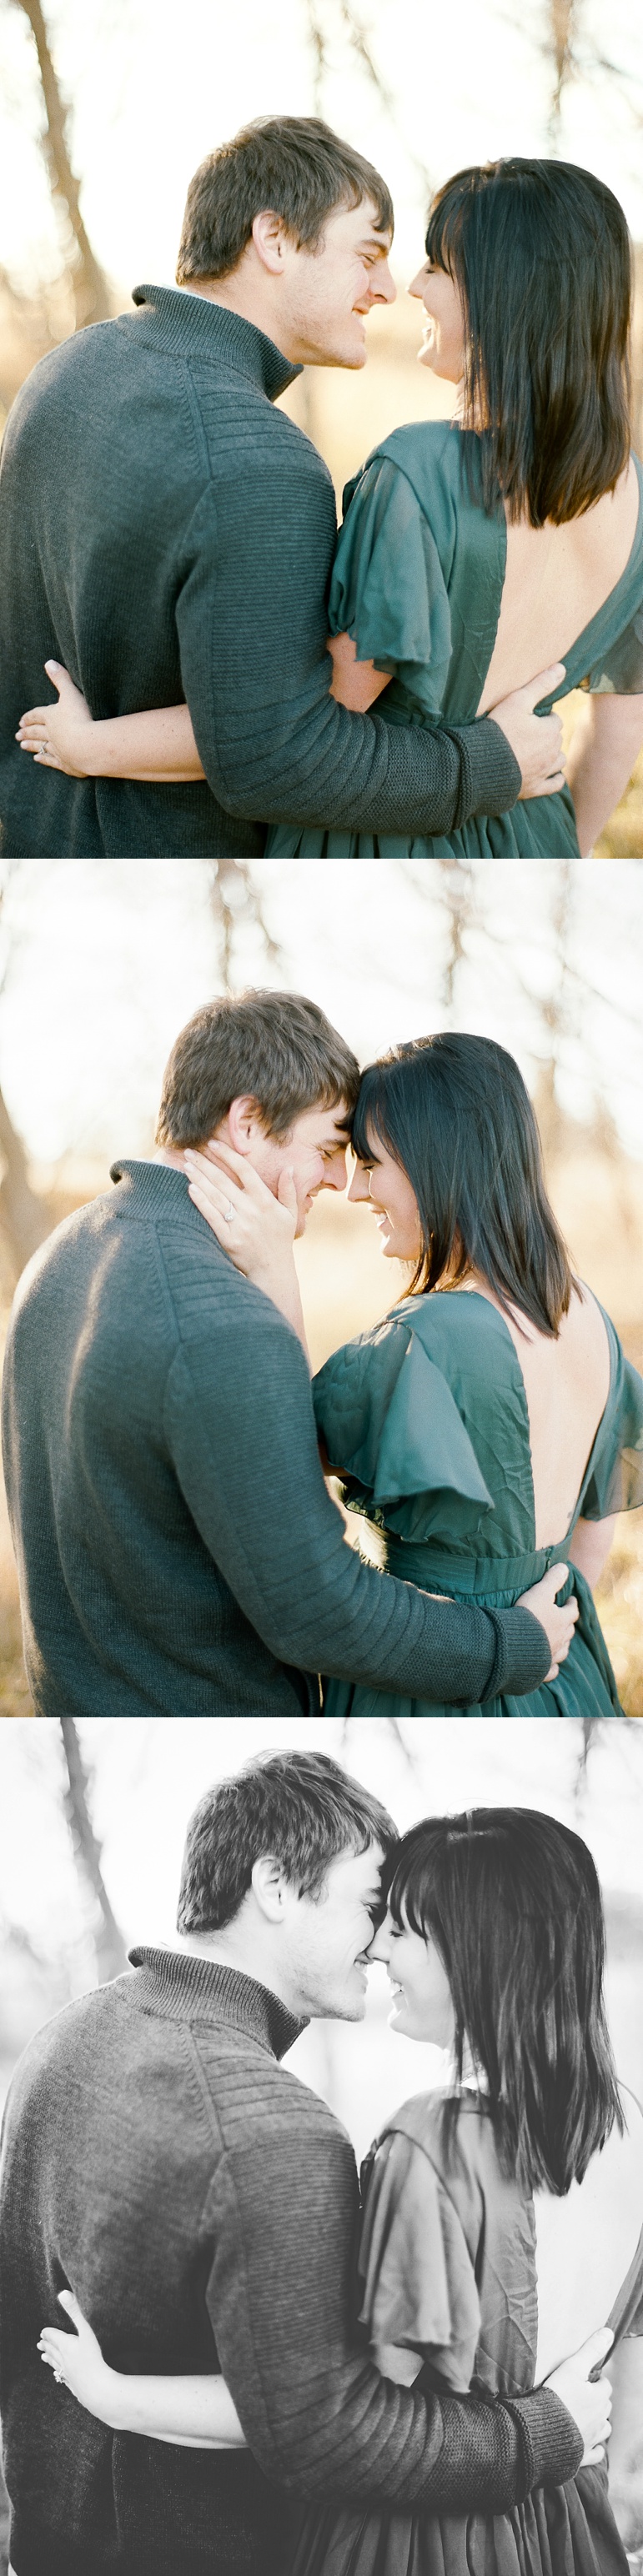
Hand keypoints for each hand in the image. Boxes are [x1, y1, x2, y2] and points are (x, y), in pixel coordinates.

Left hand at [16, 661, 93, 775]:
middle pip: (36, 732)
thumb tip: (49, 662)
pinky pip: (52, 761)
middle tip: (18, 735)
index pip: (38, 715)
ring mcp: (58, 750)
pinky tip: (38, 759)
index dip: (30, 717)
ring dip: (32, 745)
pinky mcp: (67, 764)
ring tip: (23, 746)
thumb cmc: (82, 718)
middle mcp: (52, 734)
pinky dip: (44, 759)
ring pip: (41, 746)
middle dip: (27, 732)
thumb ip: (61, 679)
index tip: (22, 720)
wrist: (89, 746)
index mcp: (52, 716)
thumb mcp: (71, 694)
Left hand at [38, 2289, 117, 2421]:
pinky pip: (61, 2377)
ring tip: (43, 2358)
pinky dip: (57, 2373)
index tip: (43, 2331)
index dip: (47, 2333)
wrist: (97, 2388)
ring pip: (55, 2364)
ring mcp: (67, 2373)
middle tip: (39, 2343)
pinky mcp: (72, 2384)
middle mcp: (63, 2359)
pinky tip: (57, 2375)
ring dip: (48, 2359)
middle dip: (46, 2345)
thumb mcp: (86, 2331)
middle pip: (52, 2350)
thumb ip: (75, 2312)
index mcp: (65, 2345)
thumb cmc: (93, 2358)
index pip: (52, 2336)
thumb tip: (63, 2293)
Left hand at [184, 1141, 297, 1286]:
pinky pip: (210, 1216)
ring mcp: (239, 1224)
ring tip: (186, 1165)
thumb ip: (289, 1190)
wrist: (272, 1271)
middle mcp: (251, 1210)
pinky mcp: (227, 1238)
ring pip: (214, 1195)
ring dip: (198, 1178)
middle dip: (204, 1163)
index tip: (213, 1144)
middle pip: (223, 1180)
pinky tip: (190, 1188)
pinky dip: (200, 1201)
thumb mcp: (290, 1214)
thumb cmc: (280, 1240)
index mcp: (266, 1201)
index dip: (227, 1155)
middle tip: (189, 1152)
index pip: (244, 1170)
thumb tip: (289, 1168)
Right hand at [491, 664, 565, 799]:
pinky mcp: (535, 788)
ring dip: (553, 755)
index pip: (555, 719)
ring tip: (539, 751)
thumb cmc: (499, 730)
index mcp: (550, 730)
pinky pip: (555, 784)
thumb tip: (562, 668)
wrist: (482, 765)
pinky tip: (549, 774)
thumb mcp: (518, 700)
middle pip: (556, 739)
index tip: (527, 718)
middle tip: (527, 733)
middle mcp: (552, 752)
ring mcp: (545, 772)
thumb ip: (541, 684)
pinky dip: (555, 779)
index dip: (542, 717)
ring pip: (560, 760)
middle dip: (546, 735)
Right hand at [517, 1563, 577, 1680]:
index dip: (572, 1604)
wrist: (512, 1646)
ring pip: (562, 1651)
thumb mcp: (539, 1593)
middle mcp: (559, 1640)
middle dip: (568, 1624)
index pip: (572, 1611)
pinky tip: (549, 1665)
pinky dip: (552, 1667)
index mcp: (561, 1621)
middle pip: (569, 1632)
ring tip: (559, 1641)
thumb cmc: (527, 1617)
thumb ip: (552, 1579)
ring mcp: (551, 1657)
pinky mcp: (540, 1671)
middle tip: (565, 1618)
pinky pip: (551, 1670)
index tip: (571, 1599)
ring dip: (562, 1645)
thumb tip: (564, 1566)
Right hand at [546, 2326, 612, 2466]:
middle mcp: (599, 2420)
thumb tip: (608, 2332)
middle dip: (598, 2400)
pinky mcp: (581, 2456)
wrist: (539, 2433)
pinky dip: (595, 2448)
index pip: (605, 2385)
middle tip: (582, 2395)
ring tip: (587, 2417)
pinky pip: (596, 2454)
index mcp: (599, 2399)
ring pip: (604, 2430)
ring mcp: (591, 2440)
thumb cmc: (556, 2398)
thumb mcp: (572, 2368)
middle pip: (605, 2407)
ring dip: (599, 2423)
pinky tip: (589, 2443)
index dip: (596, 2380)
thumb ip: (590, 2350)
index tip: (585, 2378)